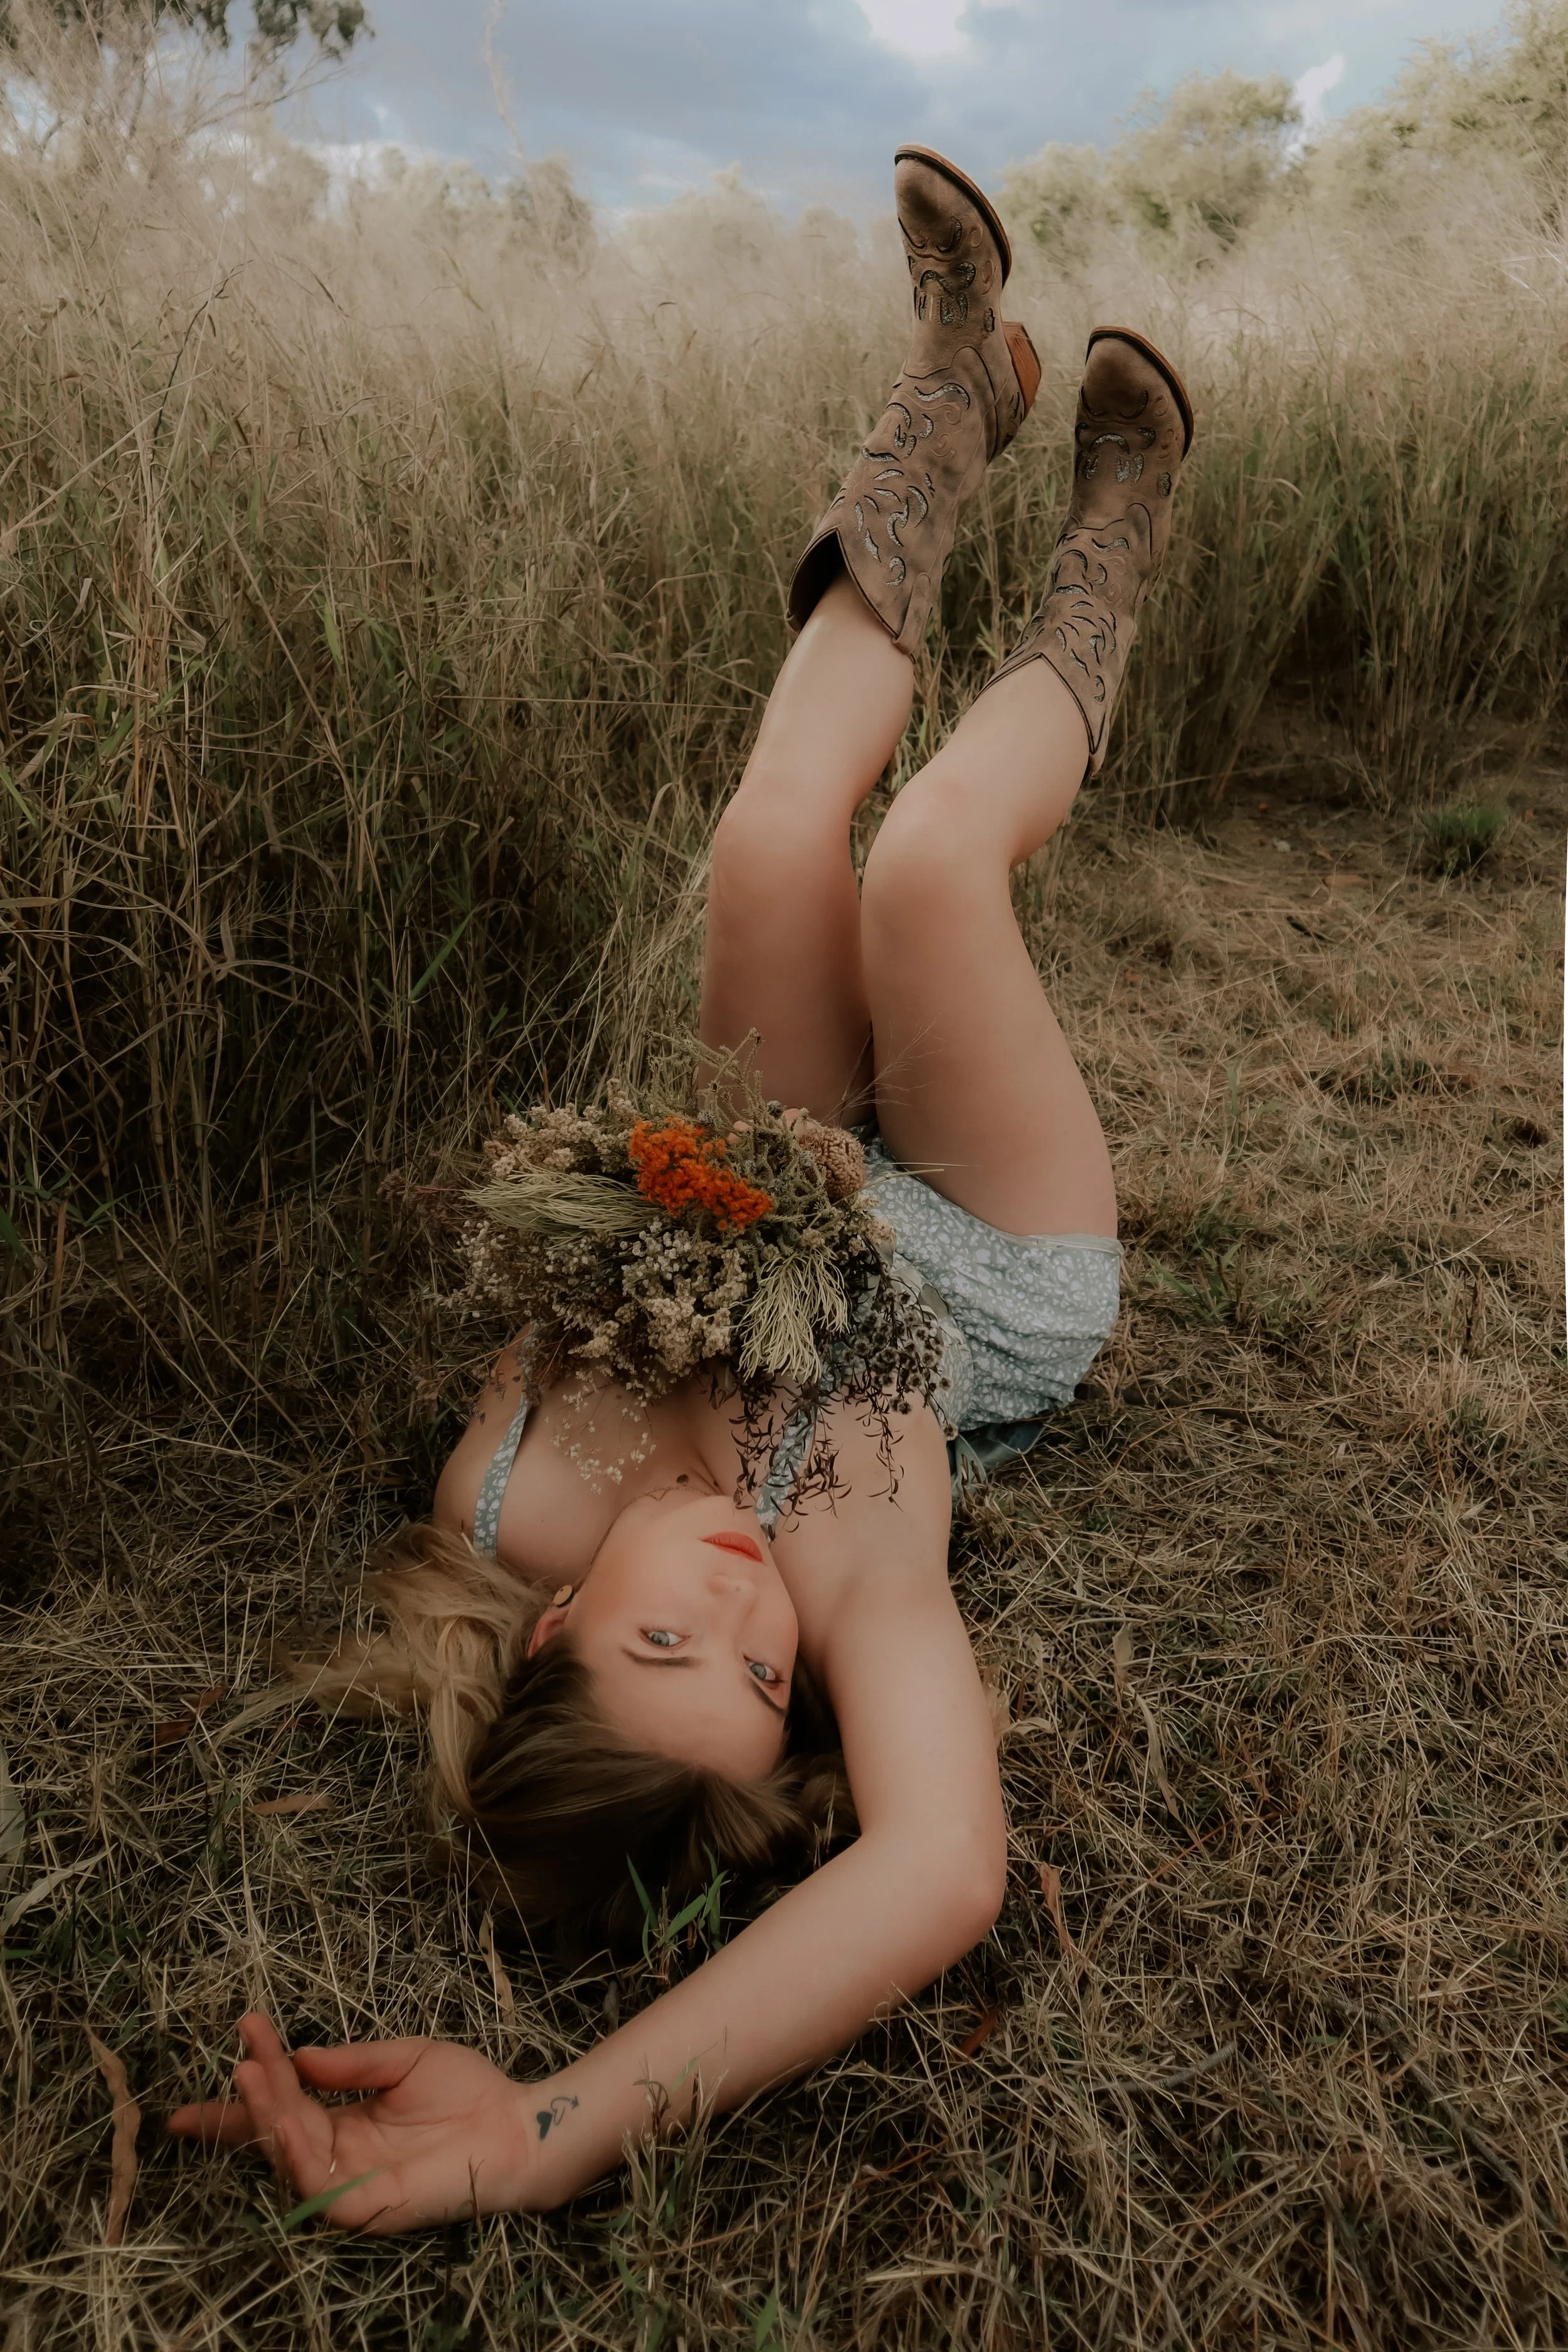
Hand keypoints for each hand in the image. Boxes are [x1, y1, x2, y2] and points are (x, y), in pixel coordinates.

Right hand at [167, 2011, 539, 2231]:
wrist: (516, 2125)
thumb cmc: (469, 2092)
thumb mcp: (405, 2059)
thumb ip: (354, 2061)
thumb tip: (300, 2056)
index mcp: (348, 2122)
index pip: (288, 2107)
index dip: (254, 2088)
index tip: (233, 2049)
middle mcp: (341, 2156)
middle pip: (280, 2129)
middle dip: (252, 2097)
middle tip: (239, 2057)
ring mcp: (349, 2184)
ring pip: (291, 2155)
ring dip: (267, 2116)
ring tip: (253, 2072)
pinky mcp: (365, 2208)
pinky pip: (318, 2184)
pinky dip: (297, 2152)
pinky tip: (287, 2118)